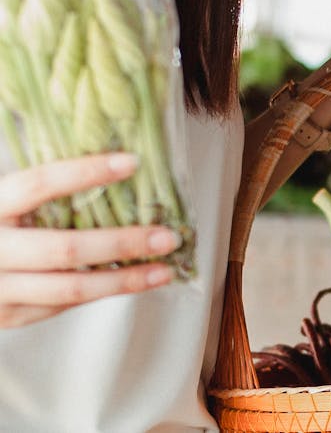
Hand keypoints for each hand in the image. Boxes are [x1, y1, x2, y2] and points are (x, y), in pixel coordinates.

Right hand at [0, 153, 181, 328]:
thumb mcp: (2, 202)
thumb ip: (35, 191)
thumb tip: (112, 165)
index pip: (36, 183)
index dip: (84, 172)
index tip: (132, 162)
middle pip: (64, 247)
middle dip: (122, 242)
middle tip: (166, 236)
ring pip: (69, 287)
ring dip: (123, 279)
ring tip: (164, 269)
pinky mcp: (4, 317)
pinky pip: (60, 304)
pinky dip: (99, 292)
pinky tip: (130, 282)